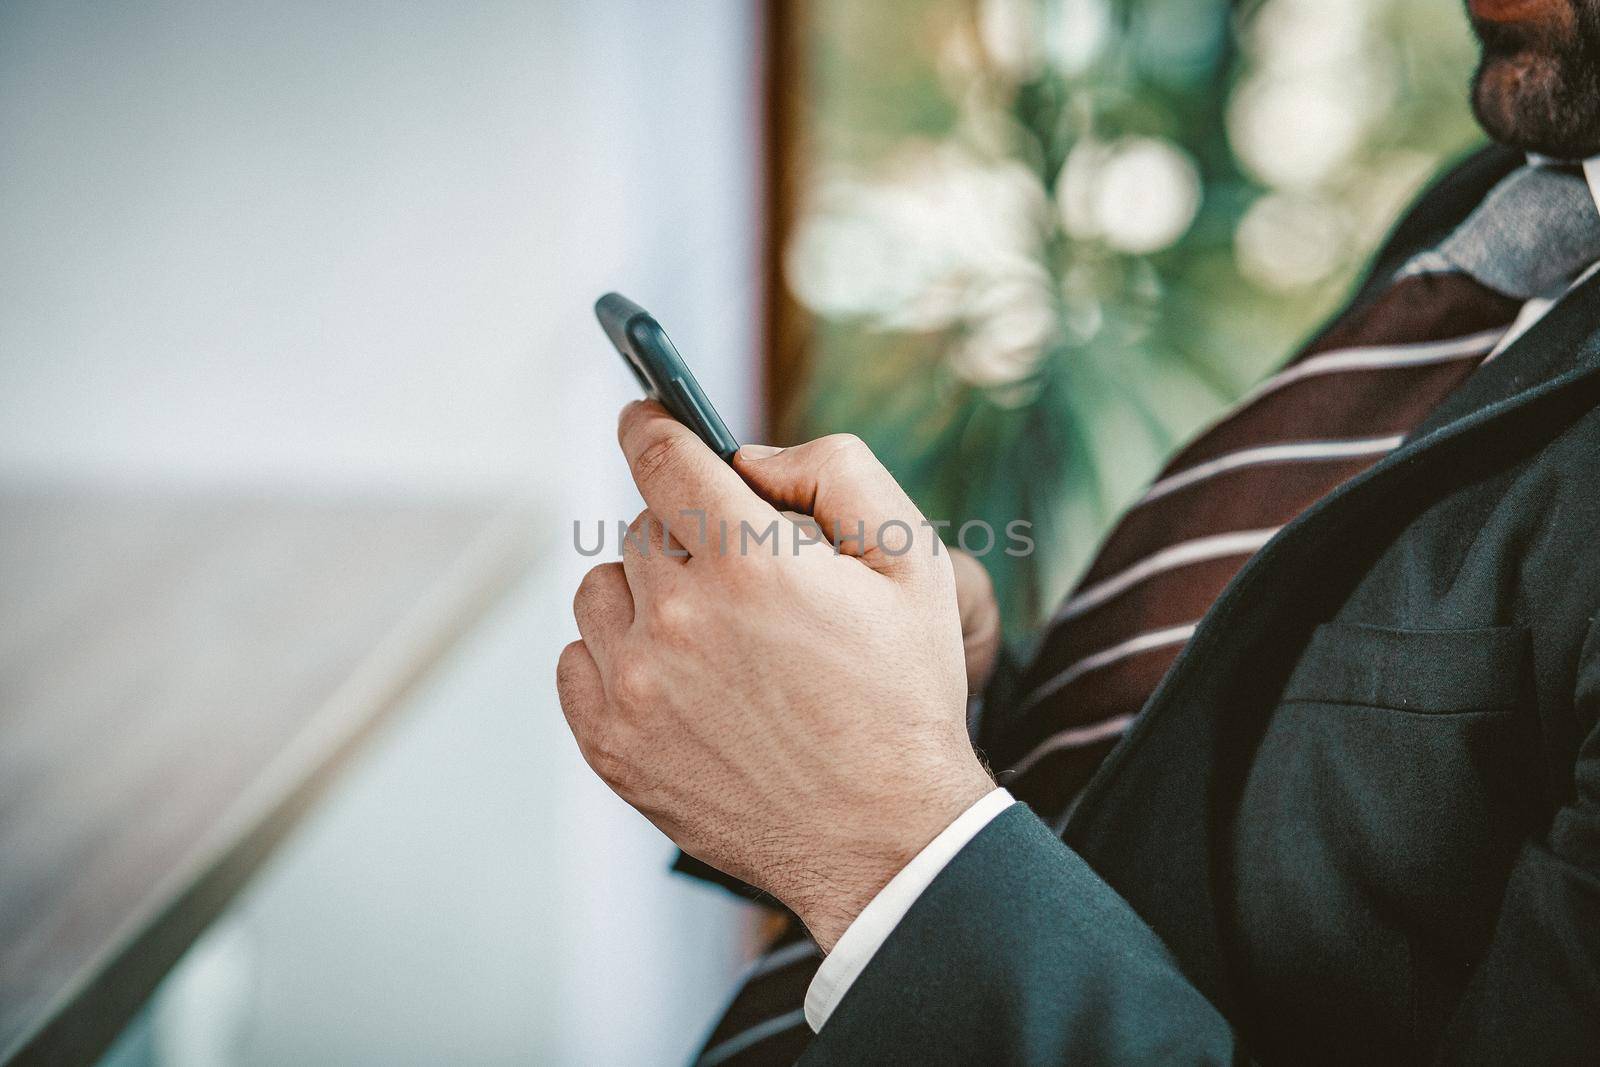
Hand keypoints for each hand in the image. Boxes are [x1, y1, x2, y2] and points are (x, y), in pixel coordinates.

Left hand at [558, 402, 993, 948]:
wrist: (886, 838)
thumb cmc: (905, 697)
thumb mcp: (913, 562)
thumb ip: (836, 472)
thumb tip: (750, 455)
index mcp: (748, 561)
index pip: (661, 455)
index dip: (652, 424)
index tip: (644, 415)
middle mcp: (677, 618)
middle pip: (641, 527)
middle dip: (686, 534)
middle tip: (738, 577)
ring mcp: (635, 688)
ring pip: (600, 591)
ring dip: (643, 594)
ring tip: (705, 633)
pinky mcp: (612, 746)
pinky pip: (577, 661)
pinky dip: (613, 657)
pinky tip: (672, 679)